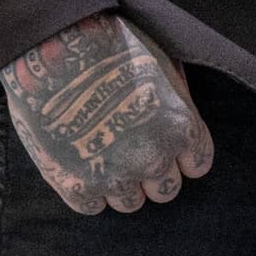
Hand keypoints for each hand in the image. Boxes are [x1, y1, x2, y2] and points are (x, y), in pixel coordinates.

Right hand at [1, 12, 216, 214]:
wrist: (58, 50)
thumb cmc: (114, 48)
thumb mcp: (164, 67)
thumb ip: (176, 103)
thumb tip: (176, 119)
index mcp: (181, 128)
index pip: (197, 164)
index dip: (182, 156)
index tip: (167, 146)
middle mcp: (153, 158)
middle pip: (165, 189)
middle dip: (153, 173)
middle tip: (132, 152)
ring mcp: (114, 176)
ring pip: (130, 203)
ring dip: (121, 185)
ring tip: (104, 157)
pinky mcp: (76, 186)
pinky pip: (92, 207)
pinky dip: (88, 192)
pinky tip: (81, 166)